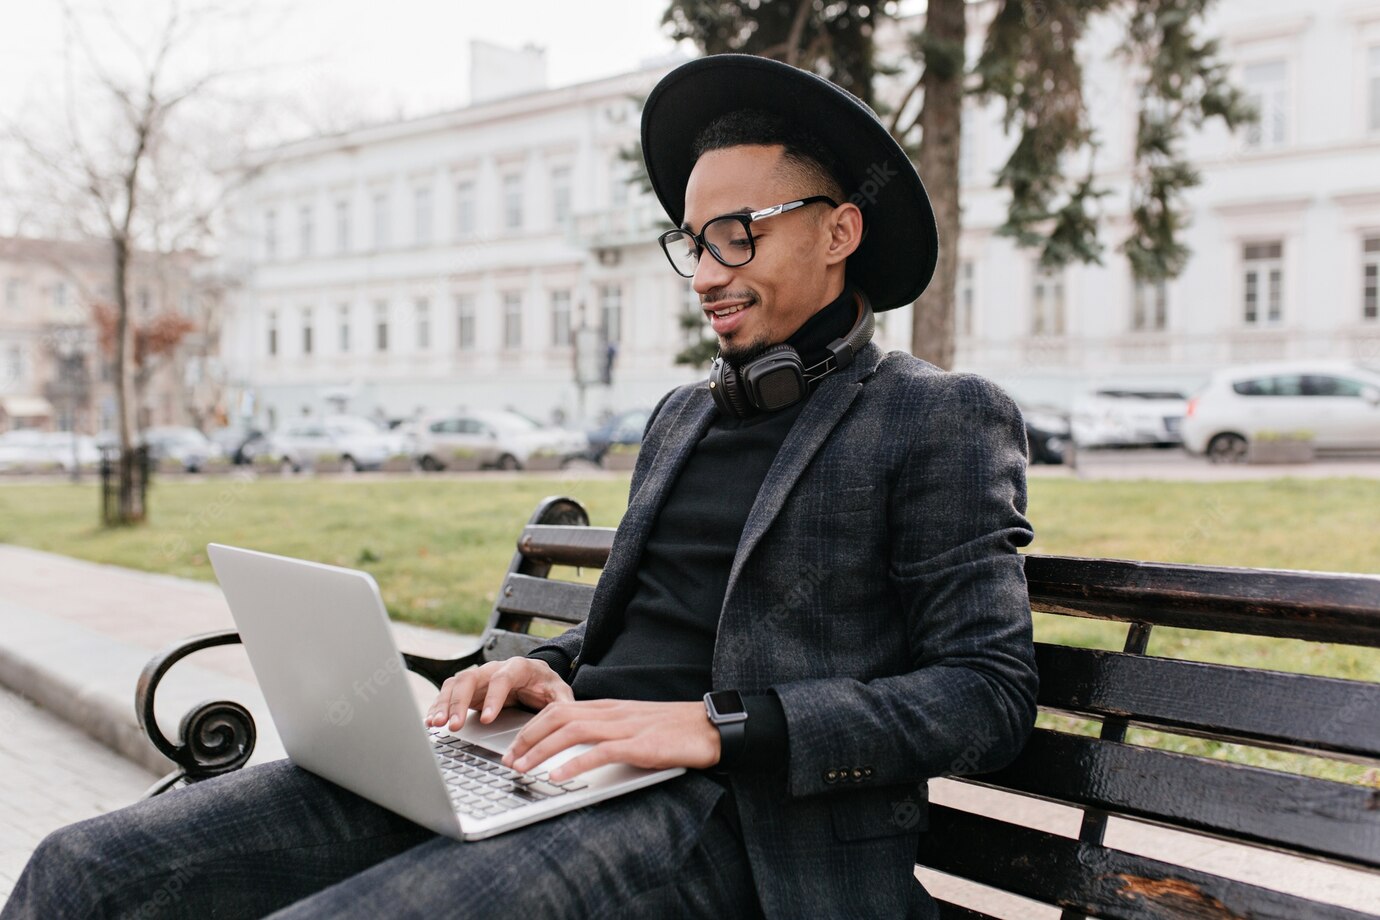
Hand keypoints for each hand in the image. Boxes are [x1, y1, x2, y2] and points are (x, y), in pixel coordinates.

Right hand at [425, 658, 573, 731]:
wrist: (536, 680)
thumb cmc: (546, 686)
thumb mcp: (559, 694)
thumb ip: (561, 702)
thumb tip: (562, 715)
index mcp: (518, 667)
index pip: (502, 678)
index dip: (493, 698)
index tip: (487, 719)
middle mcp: (494, 668)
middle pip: (471, 678)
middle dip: (459, 702)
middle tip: (453, 724)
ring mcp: (479, 678)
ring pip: (456, 684)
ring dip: (444, 704)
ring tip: (436, 724)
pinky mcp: (468, 689)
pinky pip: (448, 693)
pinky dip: (438, 706)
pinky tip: (431, 722)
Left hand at [501, 699, 719, 782]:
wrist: (711, 727)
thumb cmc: (675, 730)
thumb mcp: (635, 725)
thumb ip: (608, 731)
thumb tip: (579, 749)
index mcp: (609, 707)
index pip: (559, 708)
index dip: (531, 726)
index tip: (513, 746)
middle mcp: (612, 712)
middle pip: (557, 716)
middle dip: (526, 738)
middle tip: (507, 760)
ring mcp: (625, 727)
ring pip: (571, 732)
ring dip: (541, 751)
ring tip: (522, 769)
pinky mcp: (639, 745)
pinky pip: (599, 752)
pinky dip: (574, 765)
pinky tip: (557, 777)